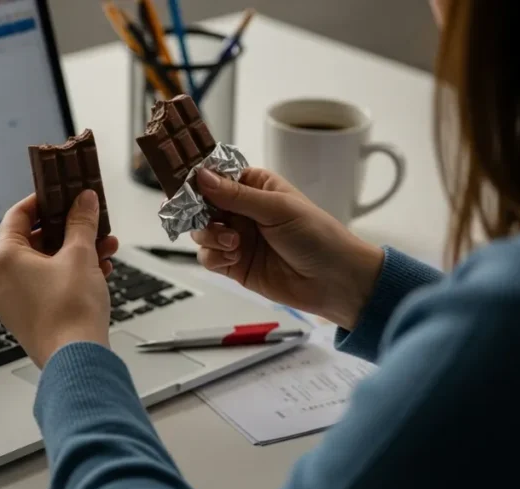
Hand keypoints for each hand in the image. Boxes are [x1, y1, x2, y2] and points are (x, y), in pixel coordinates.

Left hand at [0, 191, 118, 367]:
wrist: (76, 360)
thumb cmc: (71, 312)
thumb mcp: (80, 255)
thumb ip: (81, 222)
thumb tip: (83, 201)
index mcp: (3, 259)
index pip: (17, 215)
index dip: (42, 201)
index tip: (61, 194)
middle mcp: (0, 280)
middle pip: (33, 240)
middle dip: (68, 230)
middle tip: (89, 221)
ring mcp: (12, 302)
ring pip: (44, 265)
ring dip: (75, 253)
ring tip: (104, 248)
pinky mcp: (28, 318)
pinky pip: (47, 286)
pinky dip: (69, 275)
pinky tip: (99, 271)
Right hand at [192, 168, 384, 328]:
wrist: (335, 282)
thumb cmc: (318, 237)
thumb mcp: (277, 208)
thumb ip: (236, 195)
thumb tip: (202, 176)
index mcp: (255, 186)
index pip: (216, 176)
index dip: (198, 180)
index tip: (185, 185)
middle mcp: (242, 210)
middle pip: (200, 204)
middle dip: (198, 212)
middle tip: (207, 218)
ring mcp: (236, 237)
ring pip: (200, 231)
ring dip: (210, 236)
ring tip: (234, 243)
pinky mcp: (233, 264)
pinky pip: (207, 257)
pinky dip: (214, 257)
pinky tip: (234, 257)